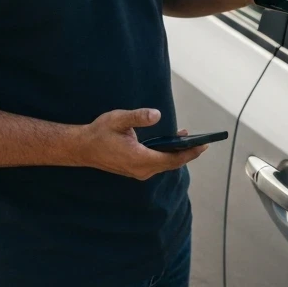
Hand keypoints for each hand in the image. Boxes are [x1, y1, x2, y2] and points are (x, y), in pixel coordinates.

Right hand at [78, 108, 206, 180]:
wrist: (83, 148)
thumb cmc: (100, 133)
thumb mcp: (118, 119)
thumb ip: (138, 117)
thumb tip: (157, 115)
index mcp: (140, 159)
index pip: (172, 159)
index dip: (190, 152)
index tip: (204, 145)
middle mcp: (141, 169)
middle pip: (172, 164)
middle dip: (188, 153)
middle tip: (203, 142)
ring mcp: (139, 172)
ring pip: (165, 165)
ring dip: (177, 153)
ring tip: (189, 139)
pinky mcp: (136, 170)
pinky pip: (157, 164)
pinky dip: (167, 155)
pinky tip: (171, 143)